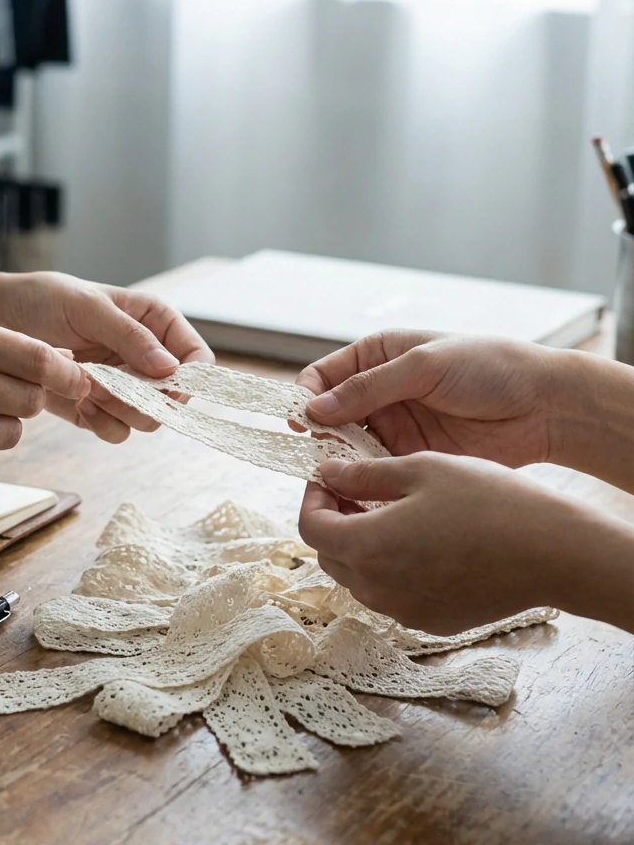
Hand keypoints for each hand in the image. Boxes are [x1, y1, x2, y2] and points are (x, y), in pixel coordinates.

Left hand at [0, 272, 213, 441]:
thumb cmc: (41, 300)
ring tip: (89, 391)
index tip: (164, 386)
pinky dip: (101, 424)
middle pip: (173, 397)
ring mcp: (121, 385)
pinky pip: (116, 431)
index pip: (195, 357)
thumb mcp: (86, 306)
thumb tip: (169, 367)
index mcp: (153, 322)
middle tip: (111, 387)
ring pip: (146, 418)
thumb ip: (129, 335)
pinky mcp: (96, 408)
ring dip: (121, 412)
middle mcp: (144, 356)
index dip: (188, 377)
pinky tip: (78, 404)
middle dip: (145, 398)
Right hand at [295, 331, 556, 467]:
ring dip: (336, 459)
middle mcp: (377, 392)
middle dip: (318, 433)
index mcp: (376, 356)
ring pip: (345, 446)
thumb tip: (315, 408)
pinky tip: (359, 488)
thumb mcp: (424, 366)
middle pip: (328, 415)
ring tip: (336, 475)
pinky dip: (360, 479)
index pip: (323, 375)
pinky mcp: (407, 457)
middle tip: (316, 453)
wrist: (542, 407)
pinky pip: (372, 470)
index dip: (307, 396)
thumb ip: (369, 387)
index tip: (302, 420)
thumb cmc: (488, 368)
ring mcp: (391, 426)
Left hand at [298, 453, 579, 634]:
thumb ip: (363, 474)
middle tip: (355, 490)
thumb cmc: (489, 503)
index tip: (329, 477)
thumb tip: (326, 474)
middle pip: (329, 555)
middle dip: (333, 521)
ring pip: (358, 578)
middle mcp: (377, 589)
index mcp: (367, 547)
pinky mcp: (430, 621)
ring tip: (389, 512)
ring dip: (360, 545)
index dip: (312, 498)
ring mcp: (403, 610)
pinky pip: (390, 594)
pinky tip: (419, 541)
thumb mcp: (421, 470)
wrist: (555, 553)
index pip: (310, 527)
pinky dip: (389, 568)